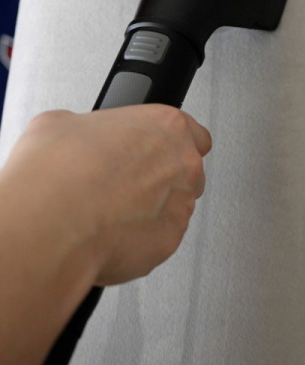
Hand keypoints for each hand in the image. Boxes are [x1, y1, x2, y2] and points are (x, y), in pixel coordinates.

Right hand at [1, 106, 211, 285]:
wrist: (52, 223)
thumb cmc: (59, 173)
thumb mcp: (60, 124)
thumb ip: (88, 129)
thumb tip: (77, 137)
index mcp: (167, 126)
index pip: (192, 132)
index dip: (169, 144)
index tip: (153, 150)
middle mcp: (184, 164)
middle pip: (186, 171)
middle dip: (160, 178)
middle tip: (122, 183)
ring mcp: (182, 204)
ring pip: (176, 206)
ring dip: (151, 209)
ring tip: (109, 211)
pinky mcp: (171, 240)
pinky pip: (161, 237)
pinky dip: (140, 238)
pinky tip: (109, 233)